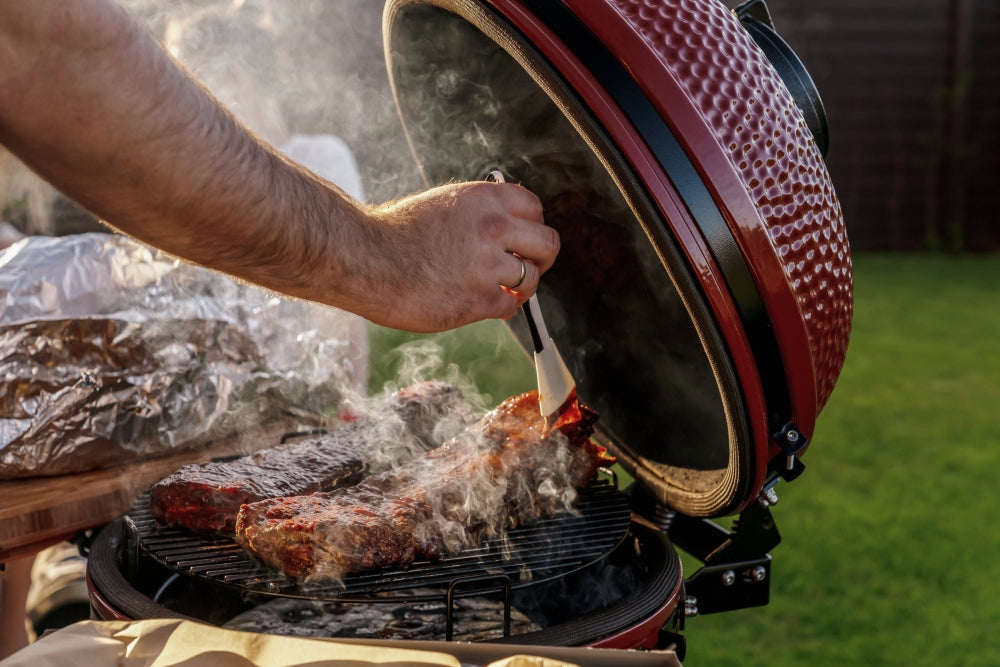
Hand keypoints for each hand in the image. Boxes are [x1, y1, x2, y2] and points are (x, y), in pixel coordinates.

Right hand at [349, 180, 558, 332]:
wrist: (364, 259)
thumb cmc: (392, 234)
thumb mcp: (441, 204)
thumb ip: (477, 213)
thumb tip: (503, 229)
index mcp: (484, 199)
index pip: (535, 209)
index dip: (532, 227)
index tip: (524, 239)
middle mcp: (493, 228)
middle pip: (547, 243)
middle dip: (540, 258)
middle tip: (528, 266)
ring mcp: (488, 266)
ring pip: (531, 278)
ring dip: (520, 286)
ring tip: (501, 289)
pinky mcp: (479, 300)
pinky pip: (510, 306)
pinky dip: (501, 308)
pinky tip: (481, 303)